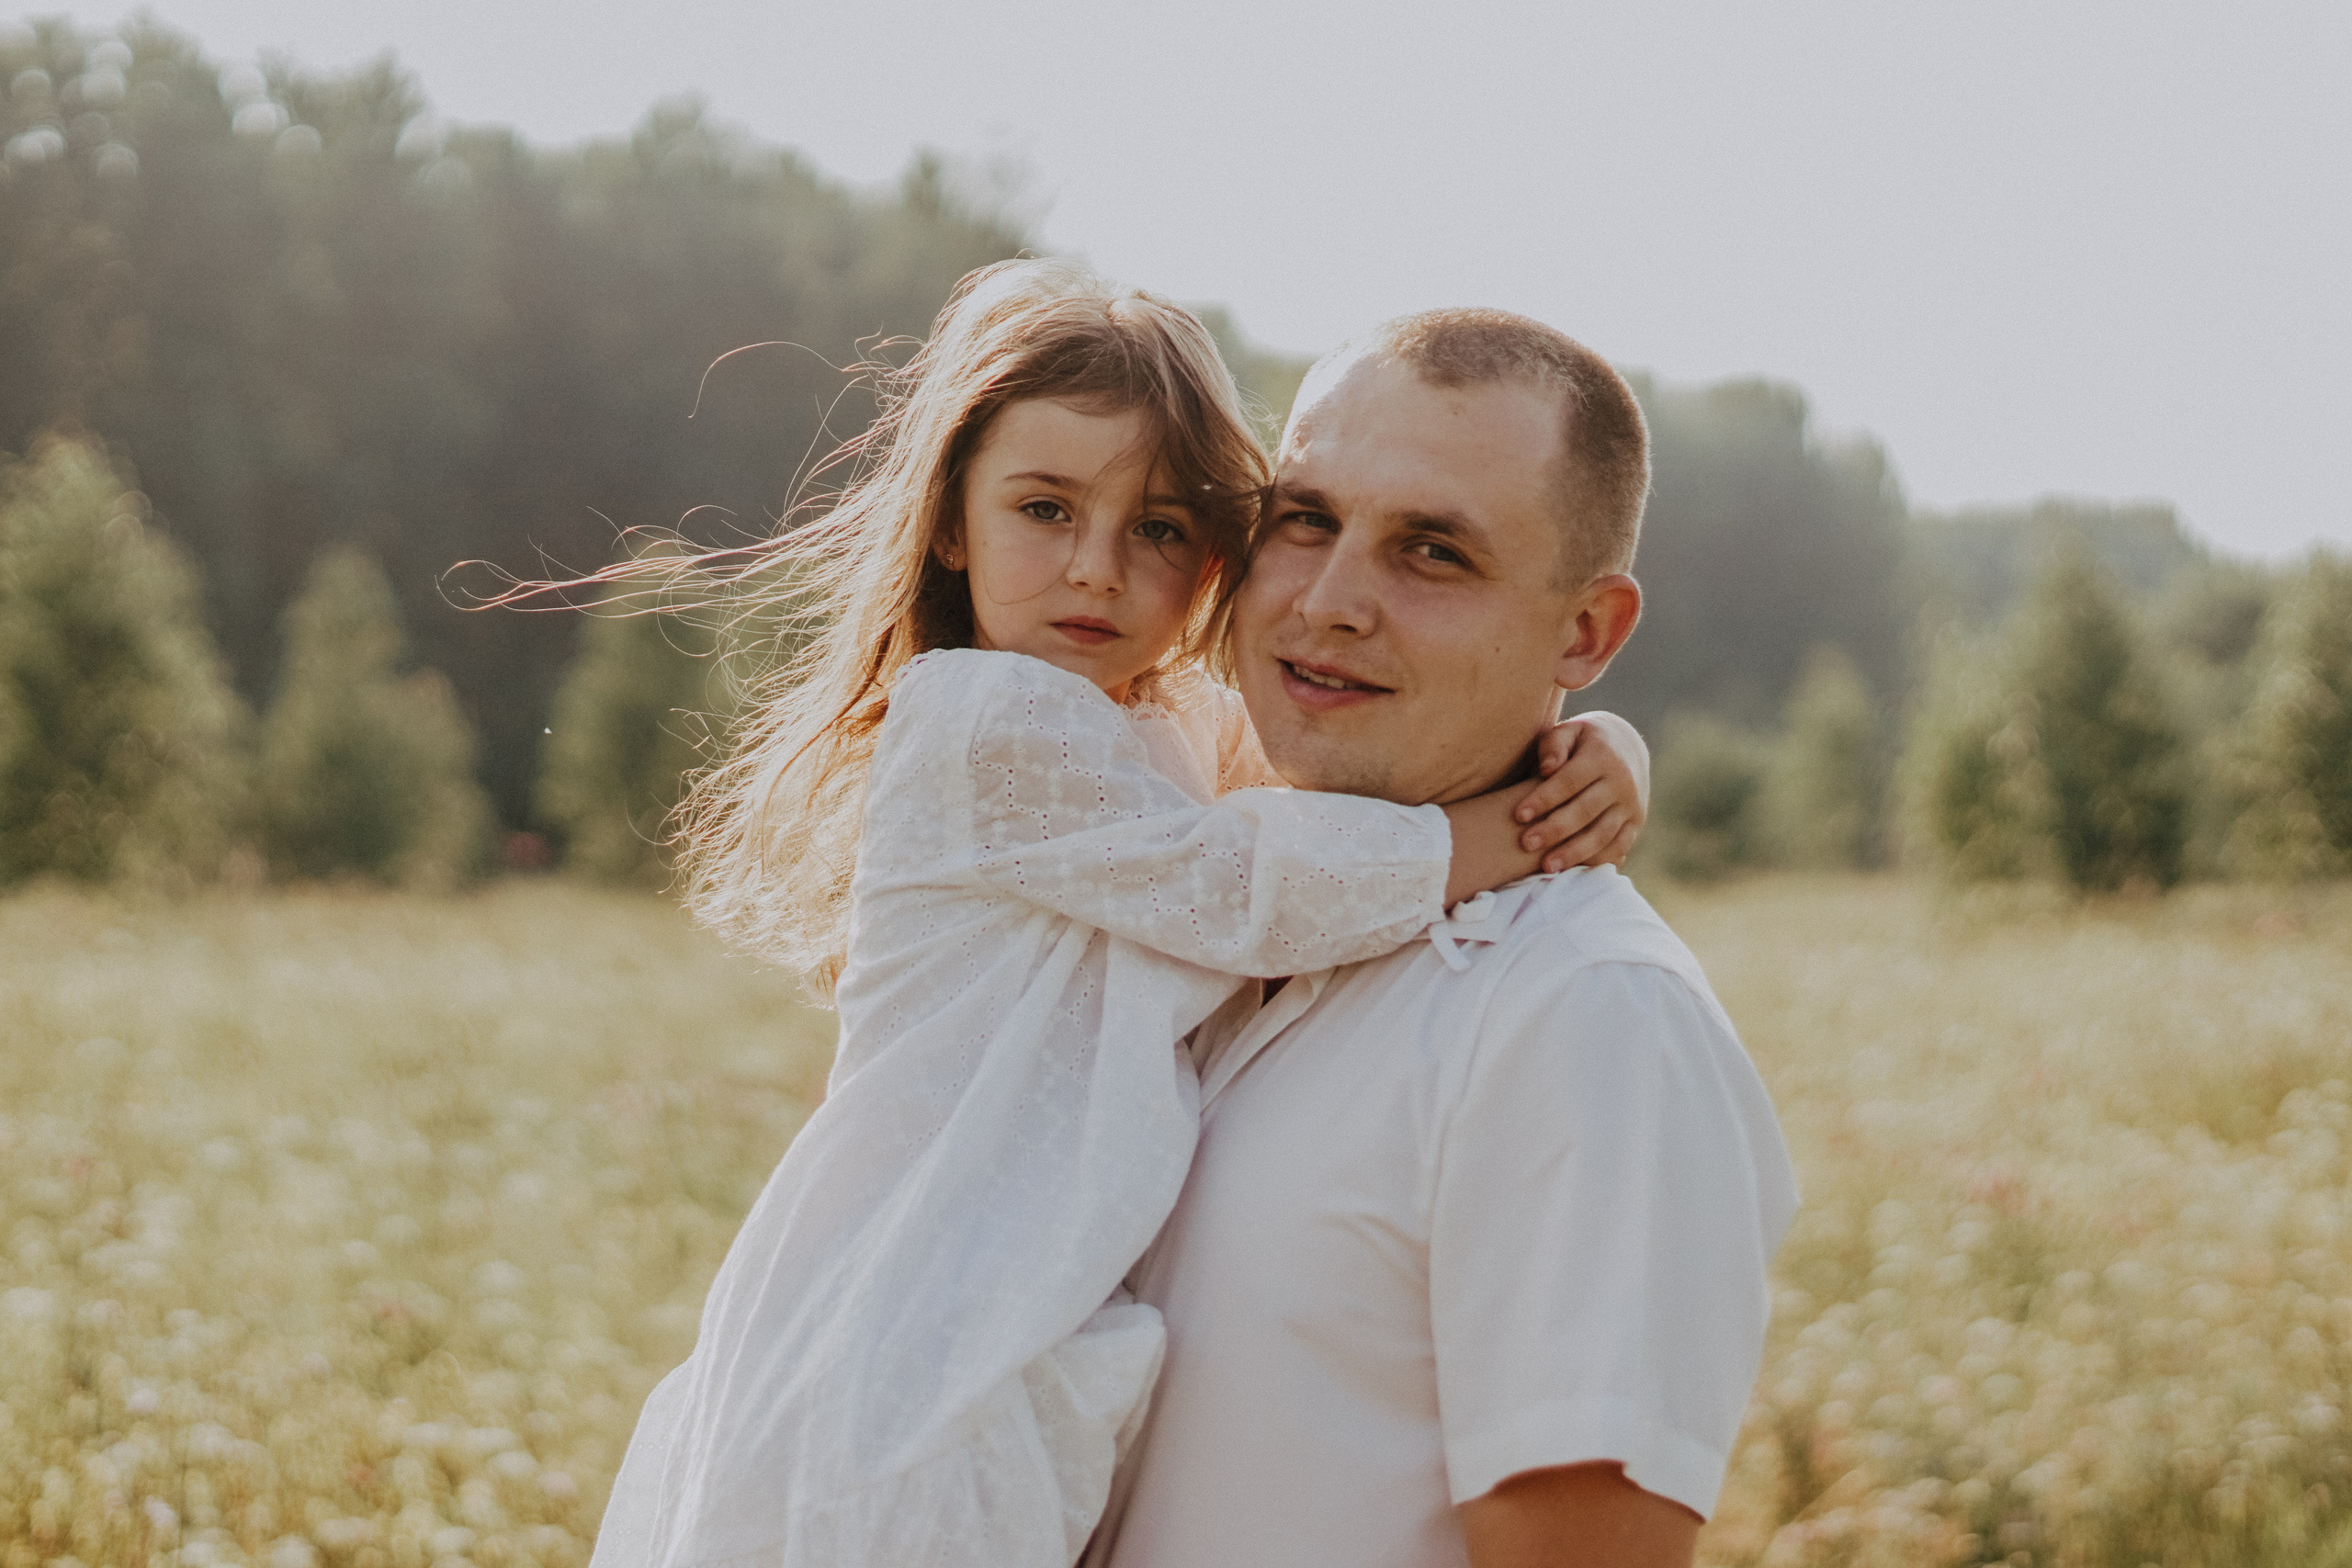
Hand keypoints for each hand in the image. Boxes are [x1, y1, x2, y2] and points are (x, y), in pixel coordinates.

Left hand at [1510, 716, 1647, 872]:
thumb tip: (1547, 769)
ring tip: (1546, 866)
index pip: (1570, 781)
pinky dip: (1597, 860)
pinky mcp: (1636, 822)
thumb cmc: (1581, 742)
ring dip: (1574, 852)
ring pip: (1603, 833)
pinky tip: (1572, 871)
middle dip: (1555, 829)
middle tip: (1526, 844)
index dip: (1544, 799)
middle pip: (1586, 810)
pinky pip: (1618, 846)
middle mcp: (1621, 781)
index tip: (1518, 815)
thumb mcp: (1568, 732)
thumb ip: (1553, 745)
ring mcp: (1632, 804)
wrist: (1626, 748)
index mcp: (1602, 756)